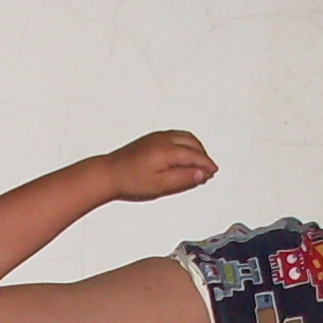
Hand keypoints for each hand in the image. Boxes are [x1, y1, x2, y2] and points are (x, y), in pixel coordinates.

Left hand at [101, 129, 215, 202]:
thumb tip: (201, 174)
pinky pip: (176, 137)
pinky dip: (185, 145)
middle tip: (208, 170)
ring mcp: (157, 137)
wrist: (108, 173)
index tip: (213, 173)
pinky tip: (184, 156)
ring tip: (199, 164)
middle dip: (203, 156)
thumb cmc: (131, 181)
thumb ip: (182, 180)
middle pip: (193, 143)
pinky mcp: (151, 138)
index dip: (206, 164)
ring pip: (185, 138)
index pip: (195, 155)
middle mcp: (164, 139)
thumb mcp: (160, 186)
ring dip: (196, 149)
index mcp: (167, 150)